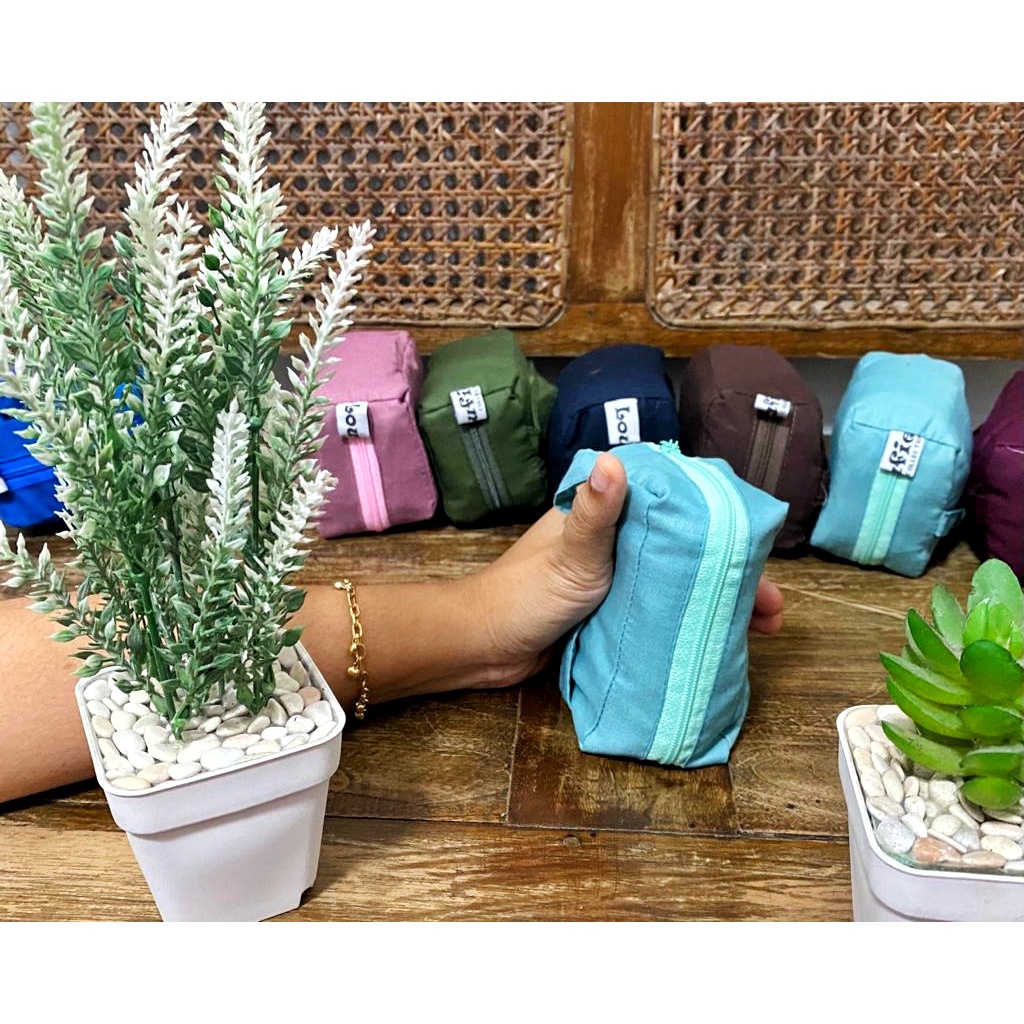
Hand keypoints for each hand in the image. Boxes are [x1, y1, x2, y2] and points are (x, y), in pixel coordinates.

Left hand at [475, 451, 784, 685]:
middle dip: (730, 569)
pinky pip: (661, 610)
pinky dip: (692, 621)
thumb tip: (615, 460)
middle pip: (687, 545)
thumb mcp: (570, 553)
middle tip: (770, 597)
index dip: (718, 517)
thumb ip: (595, 513)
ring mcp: (618, 577)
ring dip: (719, 599)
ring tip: (763, 625)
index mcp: (607, 512)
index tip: (756, 537)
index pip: (675, 500)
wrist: (488, 648)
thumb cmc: (526, 595)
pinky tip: (722, 640)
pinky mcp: (614, 611)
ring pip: (679, 580)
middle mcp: (617, 538)